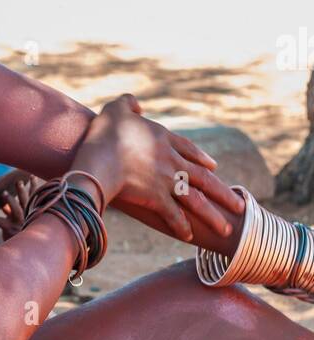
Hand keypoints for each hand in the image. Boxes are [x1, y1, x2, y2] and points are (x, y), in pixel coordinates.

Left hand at [0, 177, 30, 238]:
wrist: (18, 248)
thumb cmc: (15, 230)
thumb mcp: (15, 218)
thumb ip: (11, 209)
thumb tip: (4, 198)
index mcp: (30, 211)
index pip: (33, 197)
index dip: (33, 186)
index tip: (31, 175)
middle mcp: (27, 216)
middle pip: (26, 201)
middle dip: (22, 192)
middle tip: (18, 182)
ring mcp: (19, 223)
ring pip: (17, 211)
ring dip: (11, 202)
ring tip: (4, 193)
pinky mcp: (9, 230)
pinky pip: (1, 222)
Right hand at [73, 95, 244, 241]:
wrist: (100, 160)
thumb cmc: (104, 134)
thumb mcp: (116, 109)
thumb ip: (127, 103)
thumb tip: (136, 105)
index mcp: (164, 139)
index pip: (189, 149)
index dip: (202, 158)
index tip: (213, 167)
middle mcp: (172, 161)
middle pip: (204, 178)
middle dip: (223, 193)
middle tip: (238, 205)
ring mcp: (166, 181)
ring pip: (197, 200)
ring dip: (213, 216)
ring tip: (227, 229)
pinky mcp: (156, 199)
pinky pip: (174, 215)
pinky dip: (182, 226)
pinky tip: (189, 235)